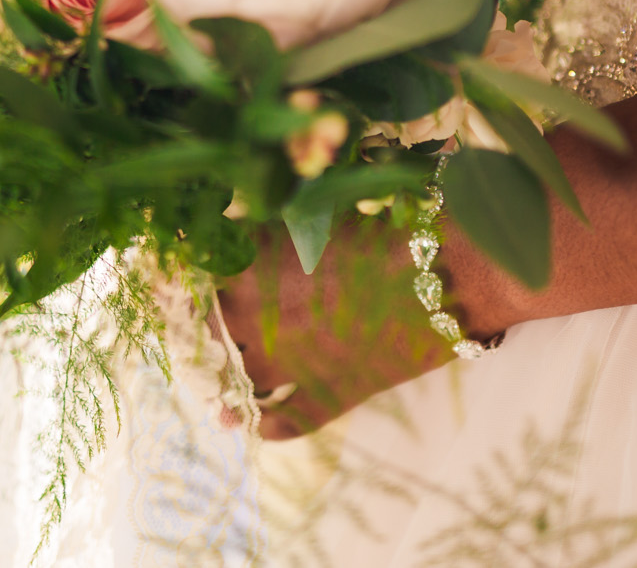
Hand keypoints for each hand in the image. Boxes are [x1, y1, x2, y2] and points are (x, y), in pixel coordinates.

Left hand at [215, 215, 516, 439]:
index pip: (198, 272)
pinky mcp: (327, 399)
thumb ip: (270, 222)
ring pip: (235, 381)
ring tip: (217, 387)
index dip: (193, 270)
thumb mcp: (313, 211)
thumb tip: (239, 215)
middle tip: (205, 322)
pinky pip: (280, 423)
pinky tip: (250, 423)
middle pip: (209, 328)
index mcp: (247, 268)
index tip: (189, 269)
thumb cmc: (383, 226)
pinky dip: (262, 424)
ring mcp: (290, 367)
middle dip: (207, 323)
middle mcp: (256, 322)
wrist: (447, 273)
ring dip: (224, 382)